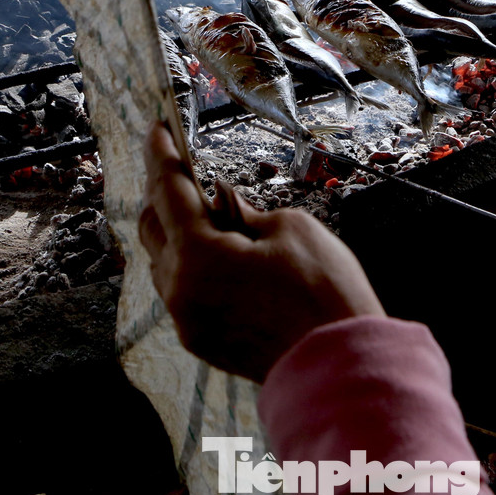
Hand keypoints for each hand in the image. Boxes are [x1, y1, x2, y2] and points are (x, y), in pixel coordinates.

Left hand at [138, 122, 384, 382]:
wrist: (341, 366)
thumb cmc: (324, 292)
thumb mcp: (292, 229)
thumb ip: (246, 210)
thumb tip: (223, 205)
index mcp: (197, 257)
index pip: (168, 192)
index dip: (162, 155)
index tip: (157, 128)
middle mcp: (180, 291)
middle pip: (154, 228)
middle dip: (164, 194)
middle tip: (186, 169)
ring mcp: (188, 321)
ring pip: (164, 262)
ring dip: (178, 232)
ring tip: (210, 213)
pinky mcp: (202, 341)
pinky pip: (182, 291)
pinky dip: (192, 264)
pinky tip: (221, 254)